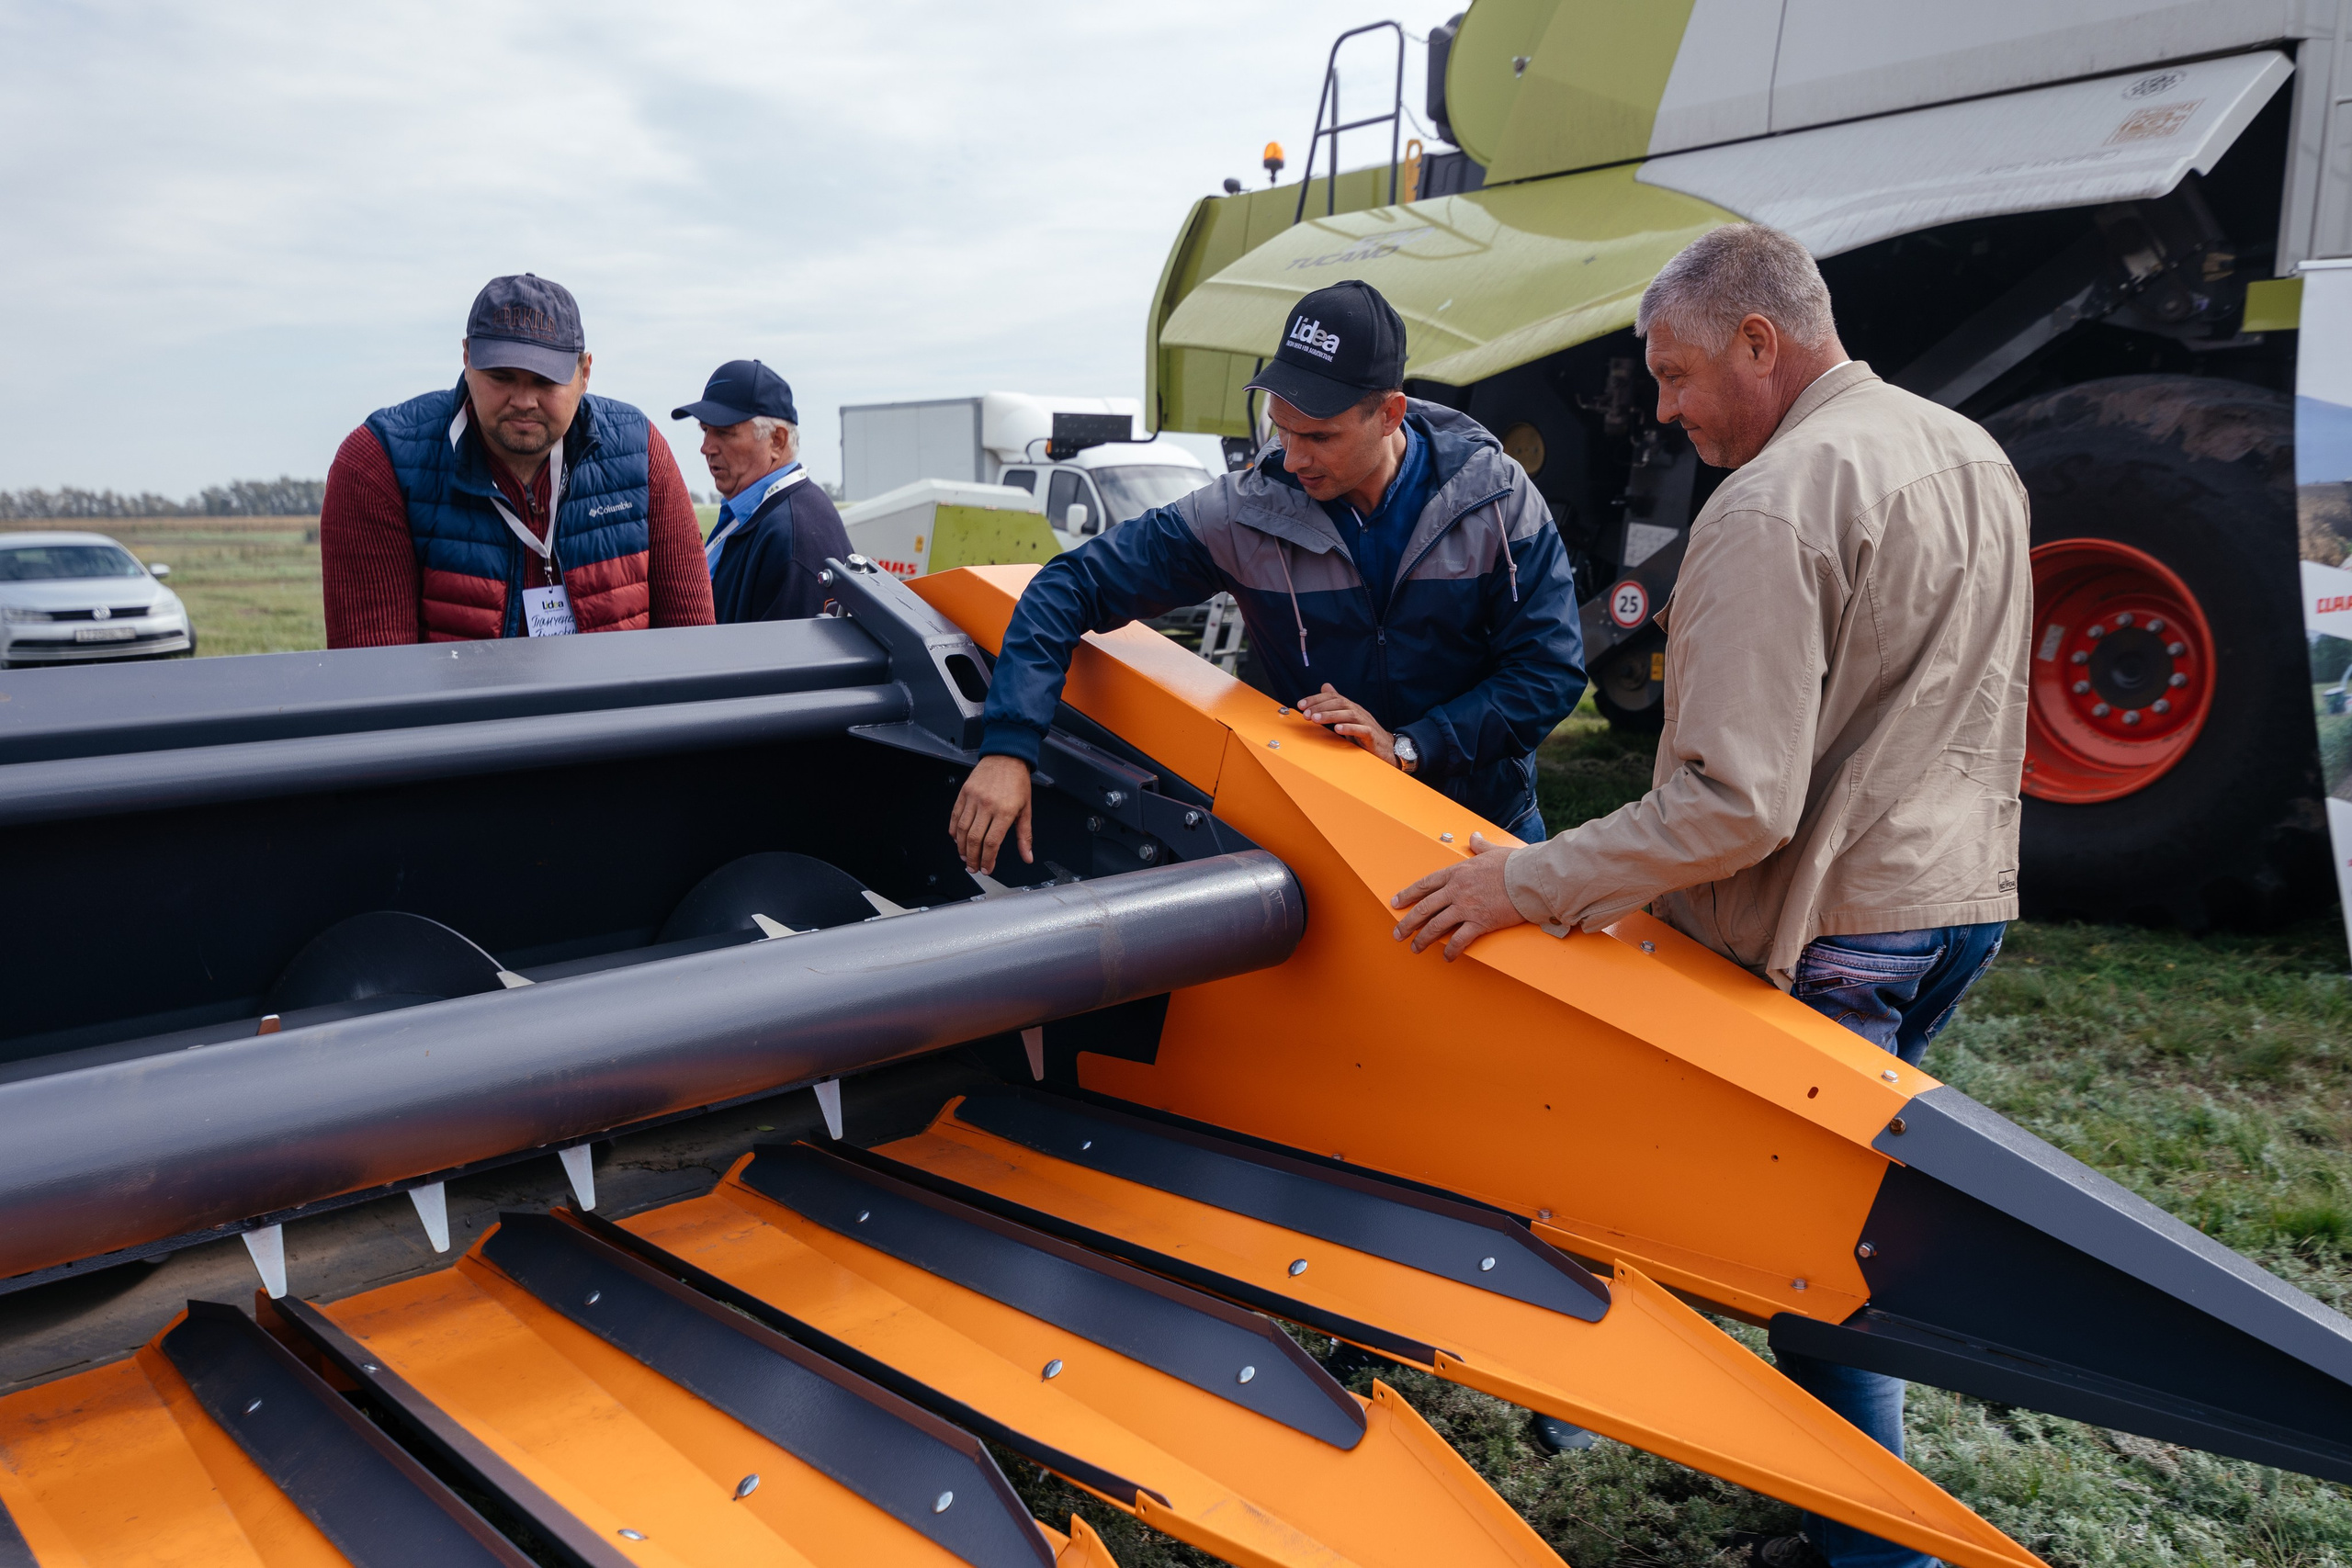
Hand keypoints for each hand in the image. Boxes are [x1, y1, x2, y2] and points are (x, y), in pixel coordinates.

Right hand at [950, 755, 1033, 873]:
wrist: (1006, 756)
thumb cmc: (1017, 781)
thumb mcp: (1026, 809)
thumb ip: (1025, 836)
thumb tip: (1028, 856)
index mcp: (1005, 811)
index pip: (992, 843)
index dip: (988, 860)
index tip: (987, 869)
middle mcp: (987, 805)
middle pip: (975, 839)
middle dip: (973, 858)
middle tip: (974, 868)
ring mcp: (973, 798)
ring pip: (962, 830)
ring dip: (962, 848)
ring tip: (965, 857)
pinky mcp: (964, 792)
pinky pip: (956, 816)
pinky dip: (954, 831)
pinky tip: (957, 840)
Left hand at [1298, 682, 1393, 763]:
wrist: (1386, 748)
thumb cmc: (1364, 733)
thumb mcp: (1347, 717)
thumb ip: (1336, 704)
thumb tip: (1325, 686)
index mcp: (1350, 707)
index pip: (1333, 697)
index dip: (1316, 699)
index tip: (1300, 705)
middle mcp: (1358, 711)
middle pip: (1339, 703)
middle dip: (1320, 707)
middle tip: (1306, 714)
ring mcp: (1366, 722)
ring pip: (1349, 714)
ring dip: (1330, 716)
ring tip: (1316, 719)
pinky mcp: (1371, 735)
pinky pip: (1362, 729)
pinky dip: (1349, 728)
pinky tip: (1338, 729)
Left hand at [1390, 833, 1526, 960]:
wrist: (1530, 878)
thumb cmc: (1515, 864)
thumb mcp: (1493, 851)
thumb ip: (1480, 846)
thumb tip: (1475, 837)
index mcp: (1457, 872)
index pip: (1425, 885)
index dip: (1407, 894)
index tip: (1396, 903)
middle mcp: (1456, 890)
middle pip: (1424, 908)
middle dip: (1407, 923)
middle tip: (1398, 933)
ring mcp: (1466, 907)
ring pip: (1435, 926)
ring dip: (1423, 939)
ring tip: (1415, 948)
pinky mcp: (1479, 923)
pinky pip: (1459, 940)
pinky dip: (1451, 950)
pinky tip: (1446, 957)